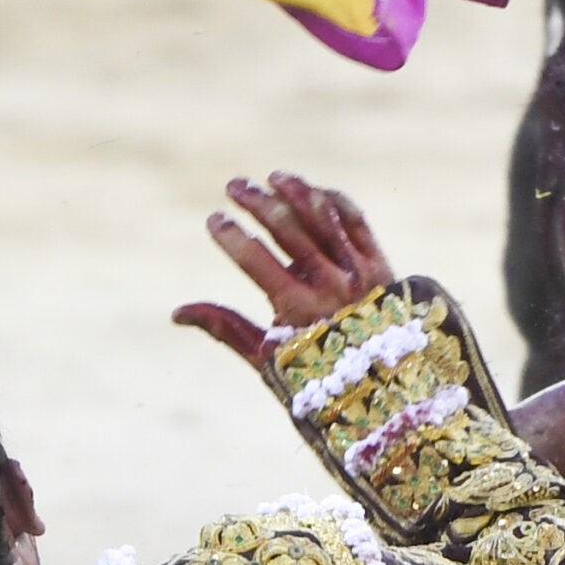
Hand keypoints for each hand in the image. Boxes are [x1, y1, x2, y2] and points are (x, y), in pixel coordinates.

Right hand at [175, 173, 396, 362]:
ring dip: (296, 193)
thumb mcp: (270, 359)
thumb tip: (177, 313)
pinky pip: (355, 221)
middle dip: (257, 203)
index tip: (214, 220)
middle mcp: (332, 285)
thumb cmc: (318, 374)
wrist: (387, 386)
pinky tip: (312, 192)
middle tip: (234, 186)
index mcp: (300, 309)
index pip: (257, 260)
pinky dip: (333, 203)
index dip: (232, 236)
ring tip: (272, 178)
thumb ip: (227, 329)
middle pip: (289, 228)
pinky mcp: (382, 263)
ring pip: (324, 217)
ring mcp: (361, 271)